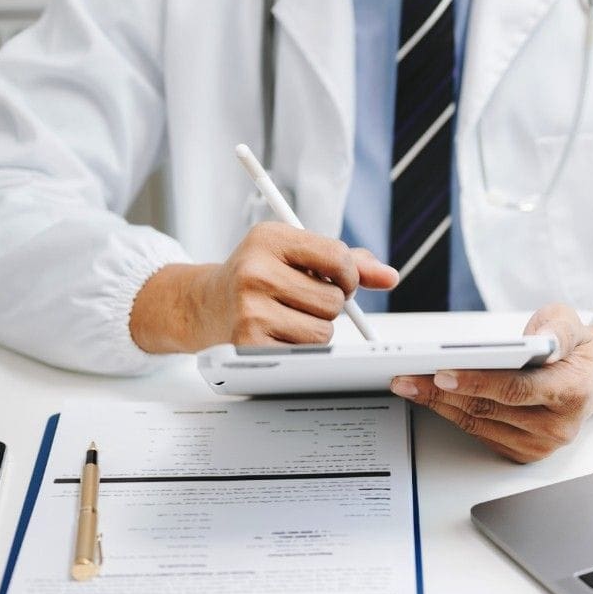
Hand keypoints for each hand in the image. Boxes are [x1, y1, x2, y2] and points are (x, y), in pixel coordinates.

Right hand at [130, 222, 398, 351]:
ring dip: (314, 330)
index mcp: (270, 238)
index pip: (338, 258)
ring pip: (323, 332)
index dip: (348, 275)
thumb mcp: (295, 255)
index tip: (337, 280)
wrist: (202, 304)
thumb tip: (390, 276)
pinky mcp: (248, 343)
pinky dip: (298, 350)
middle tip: (301, 301)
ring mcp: (249, 308)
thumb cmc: (258, 277)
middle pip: (334, 300)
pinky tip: (275, 334)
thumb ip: (347, 262)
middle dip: (328, 305)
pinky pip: (304, 354)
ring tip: (286, 317)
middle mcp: (255, 270)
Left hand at [390, 305, 592, 462]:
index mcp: (573, 391)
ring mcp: (540, 444)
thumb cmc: (575, 351)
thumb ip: (556, 328)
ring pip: (478, 423)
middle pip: (489, 409)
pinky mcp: (524, 453)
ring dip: (439, 404)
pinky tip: (432, 397)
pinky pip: (479, 433)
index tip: (442, 372)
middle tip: (408, 376)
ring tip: (410, 384)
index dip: (477, 382)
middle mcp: (558, 425)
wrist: (590, 378)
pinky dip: (451, 414)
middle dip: (442, 391)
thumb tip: (536, 340)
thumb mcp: (571, 324)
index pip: (517, 390)